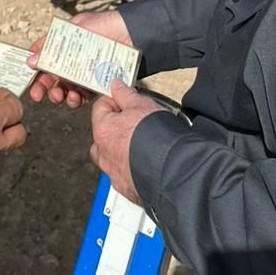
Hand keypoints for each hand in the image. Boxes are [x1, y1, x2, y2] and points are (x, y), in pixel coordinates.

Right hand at [27, 10, 132, 108]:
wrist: (131, 33)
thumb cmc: (103, 24)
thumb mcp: (75, 29)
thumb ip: (53, 45)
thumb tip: (31, 60)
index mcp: (63, 43)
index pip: (44, 59)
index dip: (35, 71)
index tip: (30, 81)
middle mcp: (72, 59)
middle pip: (52, 76)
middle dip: (44, 87)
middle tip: (39, 96)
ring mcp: (84, 72)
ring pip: (65, 88)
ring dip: (59, 95)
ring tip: (60, 96)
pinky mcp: (96, 82)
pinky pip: (83, 95)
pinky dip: (76, 99)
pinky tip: (76, 98)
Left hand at [89, 80, 157, 202]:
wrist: (174, 170)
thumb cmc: (157, 137)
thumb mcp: (142, 105)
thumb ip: (126, 94)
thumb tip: (117, 86)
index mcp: (103, 130)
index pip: (100, 107)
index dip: (115, 102)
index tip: (126, 102)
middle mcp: (104, 154)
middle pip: (103, 134)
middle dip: (115, 127)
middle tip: (134, 123)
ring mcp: (114, 173)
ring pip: (111, 157)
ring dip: (120, 150)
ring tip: (141, 144)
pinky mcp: (127, 189)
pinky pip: (123, 174)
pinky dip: (130, 168)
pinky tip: (145, 162)